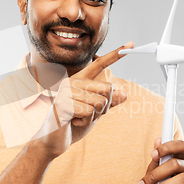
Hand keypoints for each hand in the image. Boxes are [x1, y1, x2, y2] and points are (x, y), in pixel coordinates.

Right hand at [33, 42, 133, 158]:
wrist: (53, 140)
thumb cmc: (73, 123)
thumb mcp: (94, 112)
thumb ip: (108, 102)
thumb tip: (125, 94)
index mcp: (80, 80)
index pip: (99, 64)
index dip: (115, 54)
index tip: (131, 43)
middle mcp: (72, 81)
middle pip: (107, 88)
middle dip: (105, 106)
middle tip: (90, 113)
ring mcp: (66, 92)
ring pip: (100, 102)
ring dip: (94, 116)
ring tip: (79, 118)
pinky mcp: (63, 104)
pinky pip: (88, 112)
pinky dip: (85, 121)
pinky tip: (73, 121)